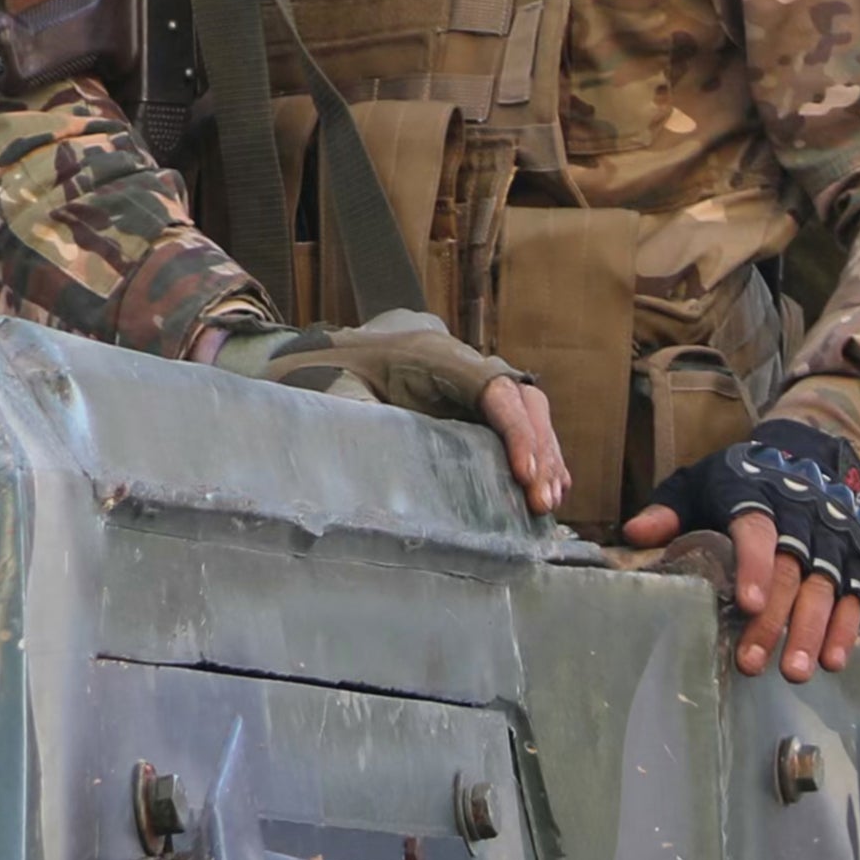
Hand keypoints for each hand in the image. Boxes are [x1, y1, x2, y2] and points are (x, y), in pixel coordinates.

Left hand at [211, 314, 568, 514]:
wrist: (308, 359)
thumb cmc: (319, 378)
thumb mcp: (333, 402)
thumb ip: (358, 429)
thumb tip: (380, 481)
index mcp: (430, 356)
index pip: (492, 388)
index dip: (516, 431)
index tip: (524, 476)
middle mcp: (459, 363)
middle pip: (522, 399)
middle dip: (539, 449)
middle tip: (542, 502)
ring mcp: (467, 380)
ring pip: (527, 409)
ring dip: (544, 454)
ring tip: (548, 503)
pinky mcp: (466, 401)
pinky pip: (516, 421)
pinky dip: (537, 451)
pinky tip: (550, 486)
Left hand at [623, 421, 859, 682]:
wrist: (807, 455)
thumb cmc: (739, 480)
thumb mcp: (699, 483)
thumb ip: (669, 510)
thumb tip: (634, 534)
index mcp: (757, 495)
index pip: (756, 531)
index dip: (754, 566)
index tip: (747, 603)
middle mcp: (802, 516)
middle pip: (790, 570)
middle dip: (773, 619)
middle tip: (753, 662)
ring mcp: (834, 538)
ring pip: (824, 587)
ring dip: (810, 631)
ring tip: (793, 671)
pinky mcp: (858, 558)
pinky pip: (856, 595)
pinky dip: (846, 629)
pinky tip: (832, 660)